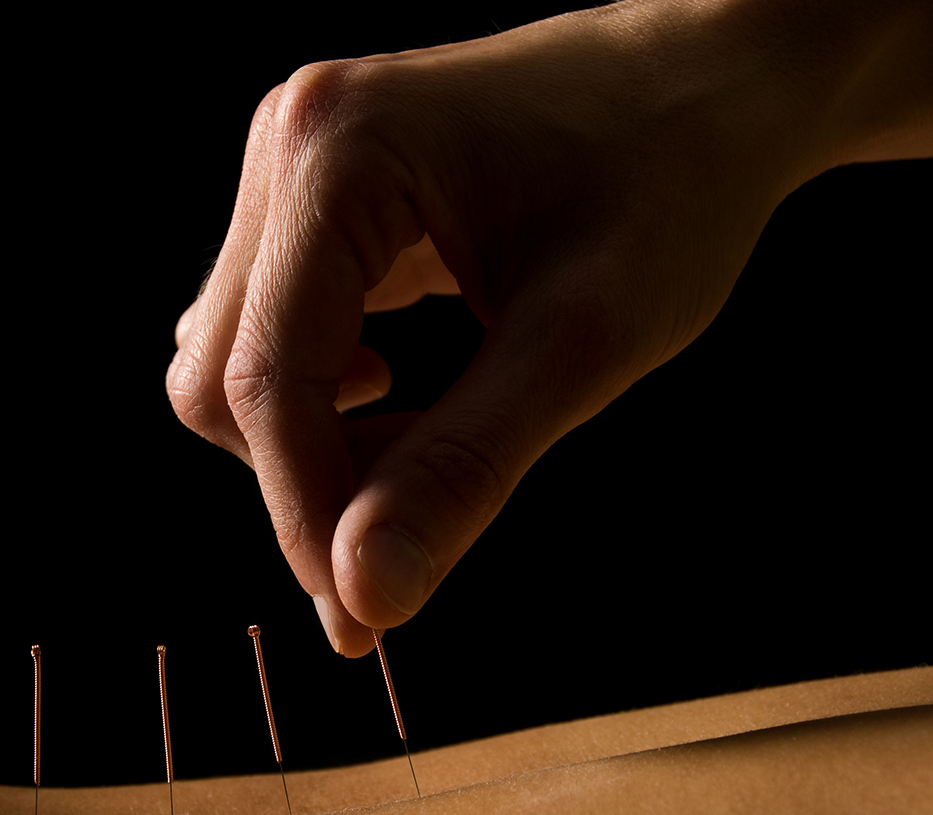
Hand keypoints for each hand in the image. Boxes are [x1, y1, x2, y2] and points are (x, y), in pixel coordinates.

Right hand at [166, 0, 932, 654]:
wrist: (708, 81)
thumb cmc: (669, 183)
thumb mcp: (583, 340)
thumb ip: (463, 467)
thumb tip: (362, 593)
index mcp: (340, 152)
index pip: (267, 378)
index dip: (304, 512)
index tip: (364, 615)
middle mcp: (289, 144)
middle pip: (223, 379)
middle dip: (310, 479)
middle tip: (419, 531)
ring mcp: (290, 167)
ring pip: (236, 366)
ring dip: (319, 443)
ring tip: (432, 446)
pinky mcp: (309, 199)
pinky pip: (270, 333)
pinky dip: (326, 401)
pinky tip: (404, 400)